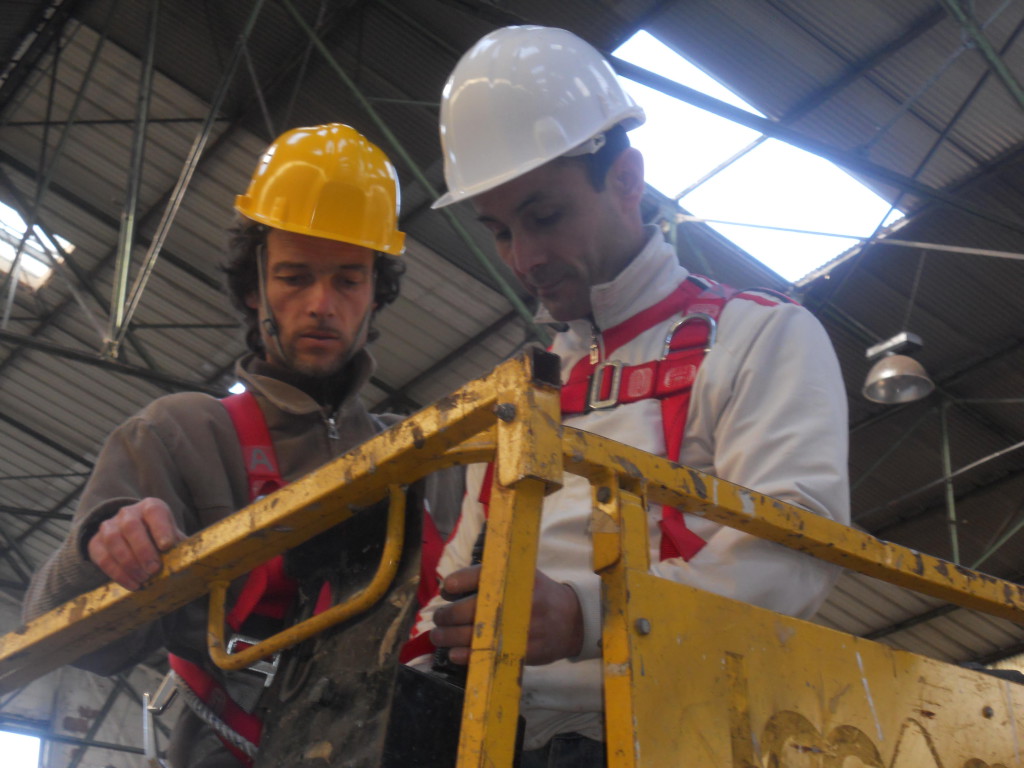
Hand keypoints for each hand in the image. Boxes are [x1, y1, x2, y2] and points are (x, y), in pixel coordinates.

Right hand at [86, 498, 186, 590]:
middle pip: (131, 526)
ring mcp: (109, 526)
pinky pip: (103, 557)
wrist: (135, 539)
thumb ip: (180, 547)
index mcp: (151, 507)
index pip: (154, 511)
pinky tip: (132, 584)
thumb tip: (191, 562)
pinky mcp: (95, 542)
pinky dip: (117, 573)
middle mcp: (128, 513)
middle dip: (143, 550)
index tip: (167, 546)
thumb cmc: (161, 539)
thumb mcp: (172, 538)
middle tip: (154, 569)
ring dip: (129, 563)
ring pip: (113, 540)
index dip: (160, 528)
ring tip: (144, 579)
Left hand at [430, 565, 583, 665]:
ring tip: (439, 635)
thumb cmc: (538, 595)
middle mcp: (514, 600)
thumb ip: (489, 578)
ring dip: (447, 636)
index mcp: (513, 578)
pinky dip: (464, 655)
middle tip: (439, 617)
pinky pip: (484, 654)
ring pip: (470, 634)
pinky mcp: (518, 650)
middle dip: (445, 615)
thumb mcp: (520, 576)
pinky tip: (454, 653)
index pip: (474, 576)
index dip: (453, 584)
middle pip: (466, 609)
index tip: (446, 590)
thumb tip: (449, 588)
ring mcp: (516, 628)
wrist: (572, 621)